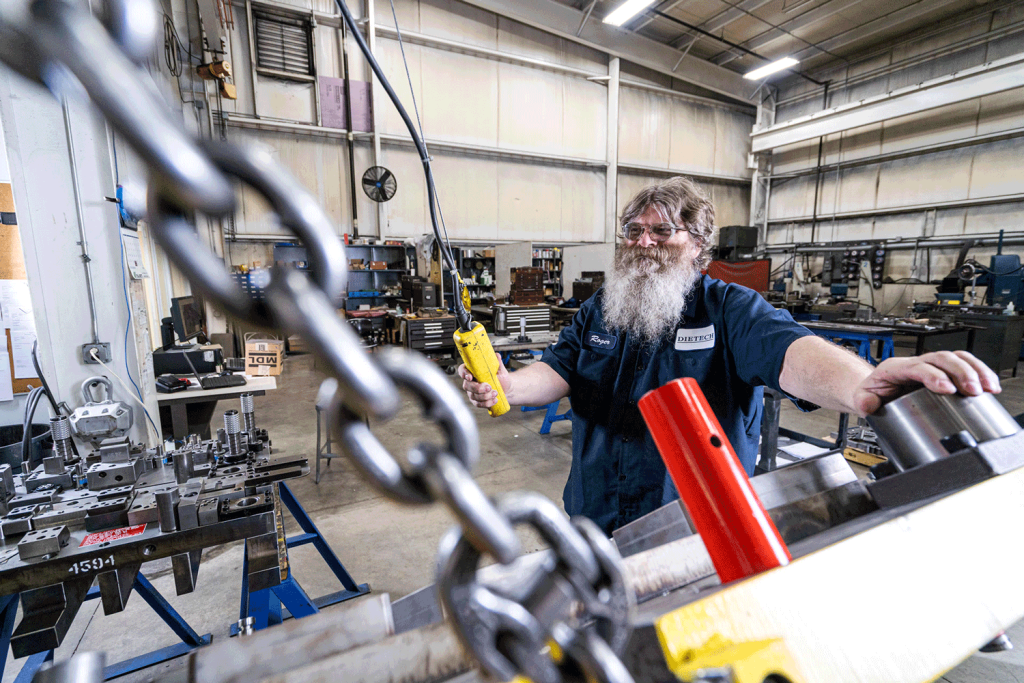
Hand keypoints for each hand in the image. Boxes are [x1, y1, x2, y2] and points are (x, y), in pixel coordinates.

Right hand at [457, 353, 509, 408]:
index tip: (470, 376)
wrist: (507, 389)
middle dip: (478, 388)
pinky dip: (486, 403)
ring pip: (473, 396)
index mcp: (473, 371)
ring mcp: (472, 392)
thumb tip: (497, 355)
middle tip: (489, 387)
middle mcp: (470, 382)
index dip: (463, 373)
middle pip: (467, 385)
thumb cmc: (501, 378)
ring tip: (495, 393)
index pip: (462, 370)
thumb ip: (498, 363)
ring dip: (485, 396)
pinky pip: (478, 404)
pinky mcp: (476, 401)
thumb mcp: (500, 369)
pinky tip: (494, 400)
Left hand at [852, 350, 1000, 414]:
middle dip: (961, 372)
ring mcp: (929, 366)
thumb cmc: (870, 394)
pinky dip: (979, 372)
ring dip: (975, 370)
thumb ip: (863, 403)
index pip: (918, 366)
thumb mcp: (860, 400)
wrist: (873, 391)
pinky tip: (989, 385)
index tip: (949, 389)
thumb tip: (869, 405)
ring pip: (956, 358)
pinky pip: (963, 364)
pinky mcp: (942, 372)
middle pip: (942, 358)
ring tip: (988, 388)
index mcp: (895, 368)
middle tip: (974, 390)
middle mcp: (914, 363)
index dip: (935, 376)